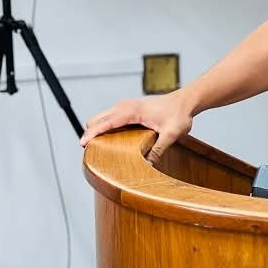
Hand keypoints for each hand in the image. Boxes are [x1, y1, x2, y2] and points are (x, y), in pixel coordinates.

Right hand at [79, 91, 195, 163]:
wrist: (185, 101)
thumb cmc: (179, 114)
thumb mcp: (172, 134)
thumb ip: (158, 149)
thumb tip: (147, 166)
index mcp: (132, 111)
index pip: (105, 122)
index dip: (92, 133)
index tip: (82, 143)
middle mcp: (125, 106)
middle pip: (97, 119)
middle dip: (91, 133)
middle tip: (90, 152)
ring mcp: (126, 106)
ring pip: (102, 118)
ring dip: (97, 130)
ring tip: (98, 148)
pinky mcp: (129, 109)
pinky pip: (110, 118)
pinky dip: (105, 127)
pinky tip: (110, 140)